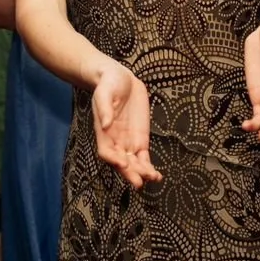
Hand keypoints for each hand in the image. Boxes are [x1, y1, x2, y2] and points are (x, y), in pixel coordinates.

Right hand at [92, 60, 159, 187]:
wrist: (120, 78)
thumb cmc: (108, 84)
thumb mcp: (104, 91)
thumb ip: (105, 108)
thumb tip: (105, 124)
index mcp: (103, 131)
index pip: (106, 151)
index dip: (113, 159)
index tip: (123, 163)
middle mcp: (115, 140)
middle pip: (121, 162)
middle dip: (130, 172)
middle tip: (140, 181)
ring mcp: (128, 141)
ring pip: (134, 163)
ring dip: (142, 172)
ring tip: (153, 178)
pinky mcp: (140, 138)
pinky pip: (144, 157)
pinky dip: (149, 167)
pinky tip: (156, 176)